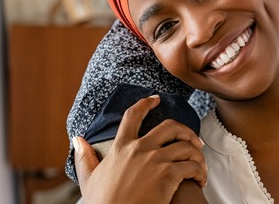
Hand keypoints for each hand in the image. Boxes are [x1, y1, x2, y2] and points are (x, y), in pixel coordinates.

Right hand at [74, 95, 207, 203]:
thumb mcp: (89, 179)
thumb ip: (84, 158)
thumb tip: (77, 139)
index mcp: (121, 147)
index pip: (132, 116)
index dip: (145, 104)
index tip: (156, 99)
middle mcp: (140, 149)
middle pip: (170, 126)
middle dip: (186, 130)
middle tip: (194, 141)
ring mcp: (156, 161)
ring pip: (187, 146)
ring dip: (197, 155)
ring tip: (199, 165)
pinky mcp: (168, 175)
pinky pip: (193, 166)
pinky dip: (200, 172)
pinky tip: (199, 179)